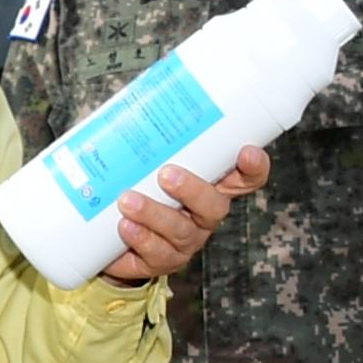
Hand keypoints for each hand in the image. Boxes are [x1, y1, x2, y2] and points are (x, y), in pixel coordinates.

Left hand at [101, 147, 269, 284]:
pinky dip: (140, 238)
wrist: (109, 236)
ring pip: (180, 231)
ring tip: (127, 200)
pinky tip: (125, 226)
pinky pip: (156, 253)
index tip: (247, 151)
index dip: (253, 168)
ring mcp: (185, 241)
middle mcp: (203, 215)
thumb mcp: (146, 163)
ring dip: (155, 214)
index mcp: (210, 187)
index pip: (245, 178)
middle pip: (214, 206)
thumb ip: (149, 138)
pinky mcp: (160, 260)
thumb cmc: (137, 188)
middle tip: (166, 174)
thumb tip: (130, 101)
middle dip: (192, 190)